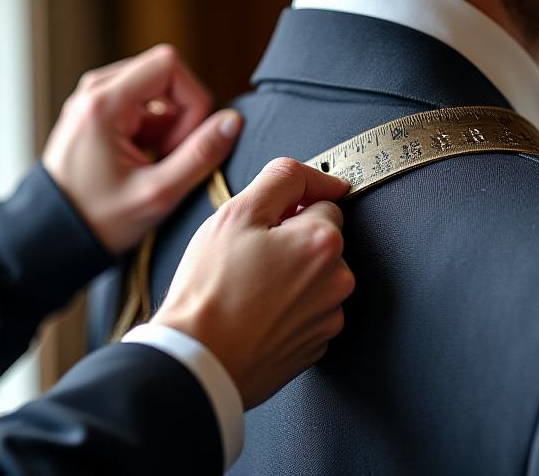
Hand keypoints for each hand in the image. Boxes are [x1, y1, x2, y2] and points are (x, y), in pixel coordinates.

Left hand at [42, 44, 241, 253]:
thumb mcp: (158, 193)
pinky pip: (143, 105)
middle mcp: (95, 91)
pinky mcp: (99, 112)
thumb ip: (201, 155)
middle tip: (169, 156)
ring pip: (157, 91)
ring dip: (169, 125)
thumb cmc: (99, 219)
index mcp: (104, 103)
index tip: (183, 143)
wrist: (55, 235)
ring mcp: (95, 99)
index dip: (192, 101)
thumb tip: (233, 122)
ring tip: (154, 162)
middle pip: (165, 74)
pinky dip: (154, 130)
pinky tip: (144, 161)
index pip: (170, 65)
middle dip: (182, 115)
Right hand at [150, 158, 353, 408]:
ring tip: (250, 289)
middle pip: (321, 242)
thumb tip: (316, 177)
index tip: (266, 223)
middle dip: (293, 242)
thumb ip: (281, 180)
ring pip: (316, 278)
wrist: (200, 361)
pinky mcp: (318, 345)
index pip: (324, 202)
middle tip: (249, 258)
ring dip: (293, 277)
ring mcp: (330, 316)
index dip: (291, 207)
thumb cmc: (211, 290)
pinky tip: (258, 313)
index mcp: (324, 242)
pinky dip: (290, 309)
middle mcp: (339, 280)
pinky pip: (309, 312)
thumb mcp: (237, 213)